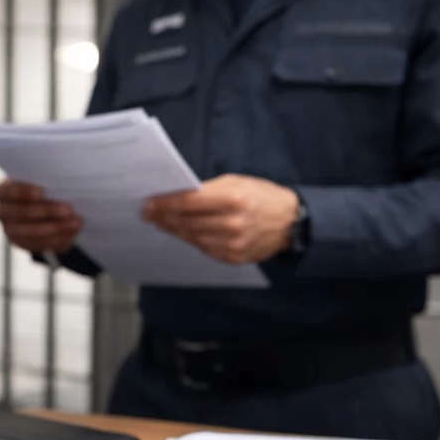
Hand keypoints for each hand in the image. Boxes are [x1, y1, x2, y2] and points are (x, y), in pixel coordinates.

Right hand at [0, 180, 82, 252]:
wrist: (40, 206)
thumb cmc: (41, 186)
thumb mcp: (41, 180)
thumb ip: (47, 182)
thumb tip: (65, 188)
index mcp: (2, 192)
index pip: (7, 192)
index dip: (23, 193)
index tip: (42, 192)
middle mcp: (2, 212)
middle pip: (21, 214)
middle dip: (46, 212)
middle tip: (68, 210)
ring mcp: (10, 230)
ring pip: (30, 233)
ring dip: (56, 229)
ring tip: (76, 222)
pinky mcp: (22, 244)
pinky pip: (39, 245)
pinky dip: (57, 240)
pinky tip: (71, 233)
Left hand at [144, 174, 300, 264]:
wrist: (291, 222)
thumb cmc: (262, 196)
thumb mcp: (237, 182)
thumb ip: (208, 189)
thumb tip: (177, 196)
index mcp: (232, 199)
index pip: (187, 203)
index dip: (164, 204)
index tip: (149, 203)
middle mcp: (232, 223)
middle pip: (186, 222)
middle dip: (163, 217)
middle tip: (148, 214)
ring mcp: (232, 243)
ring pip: (191, 237)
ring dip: (173, 229)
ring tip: (160, 222)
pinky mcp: (233, 257)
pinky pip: (203, 248)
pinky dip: (190, 239)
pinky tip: (180, 232)